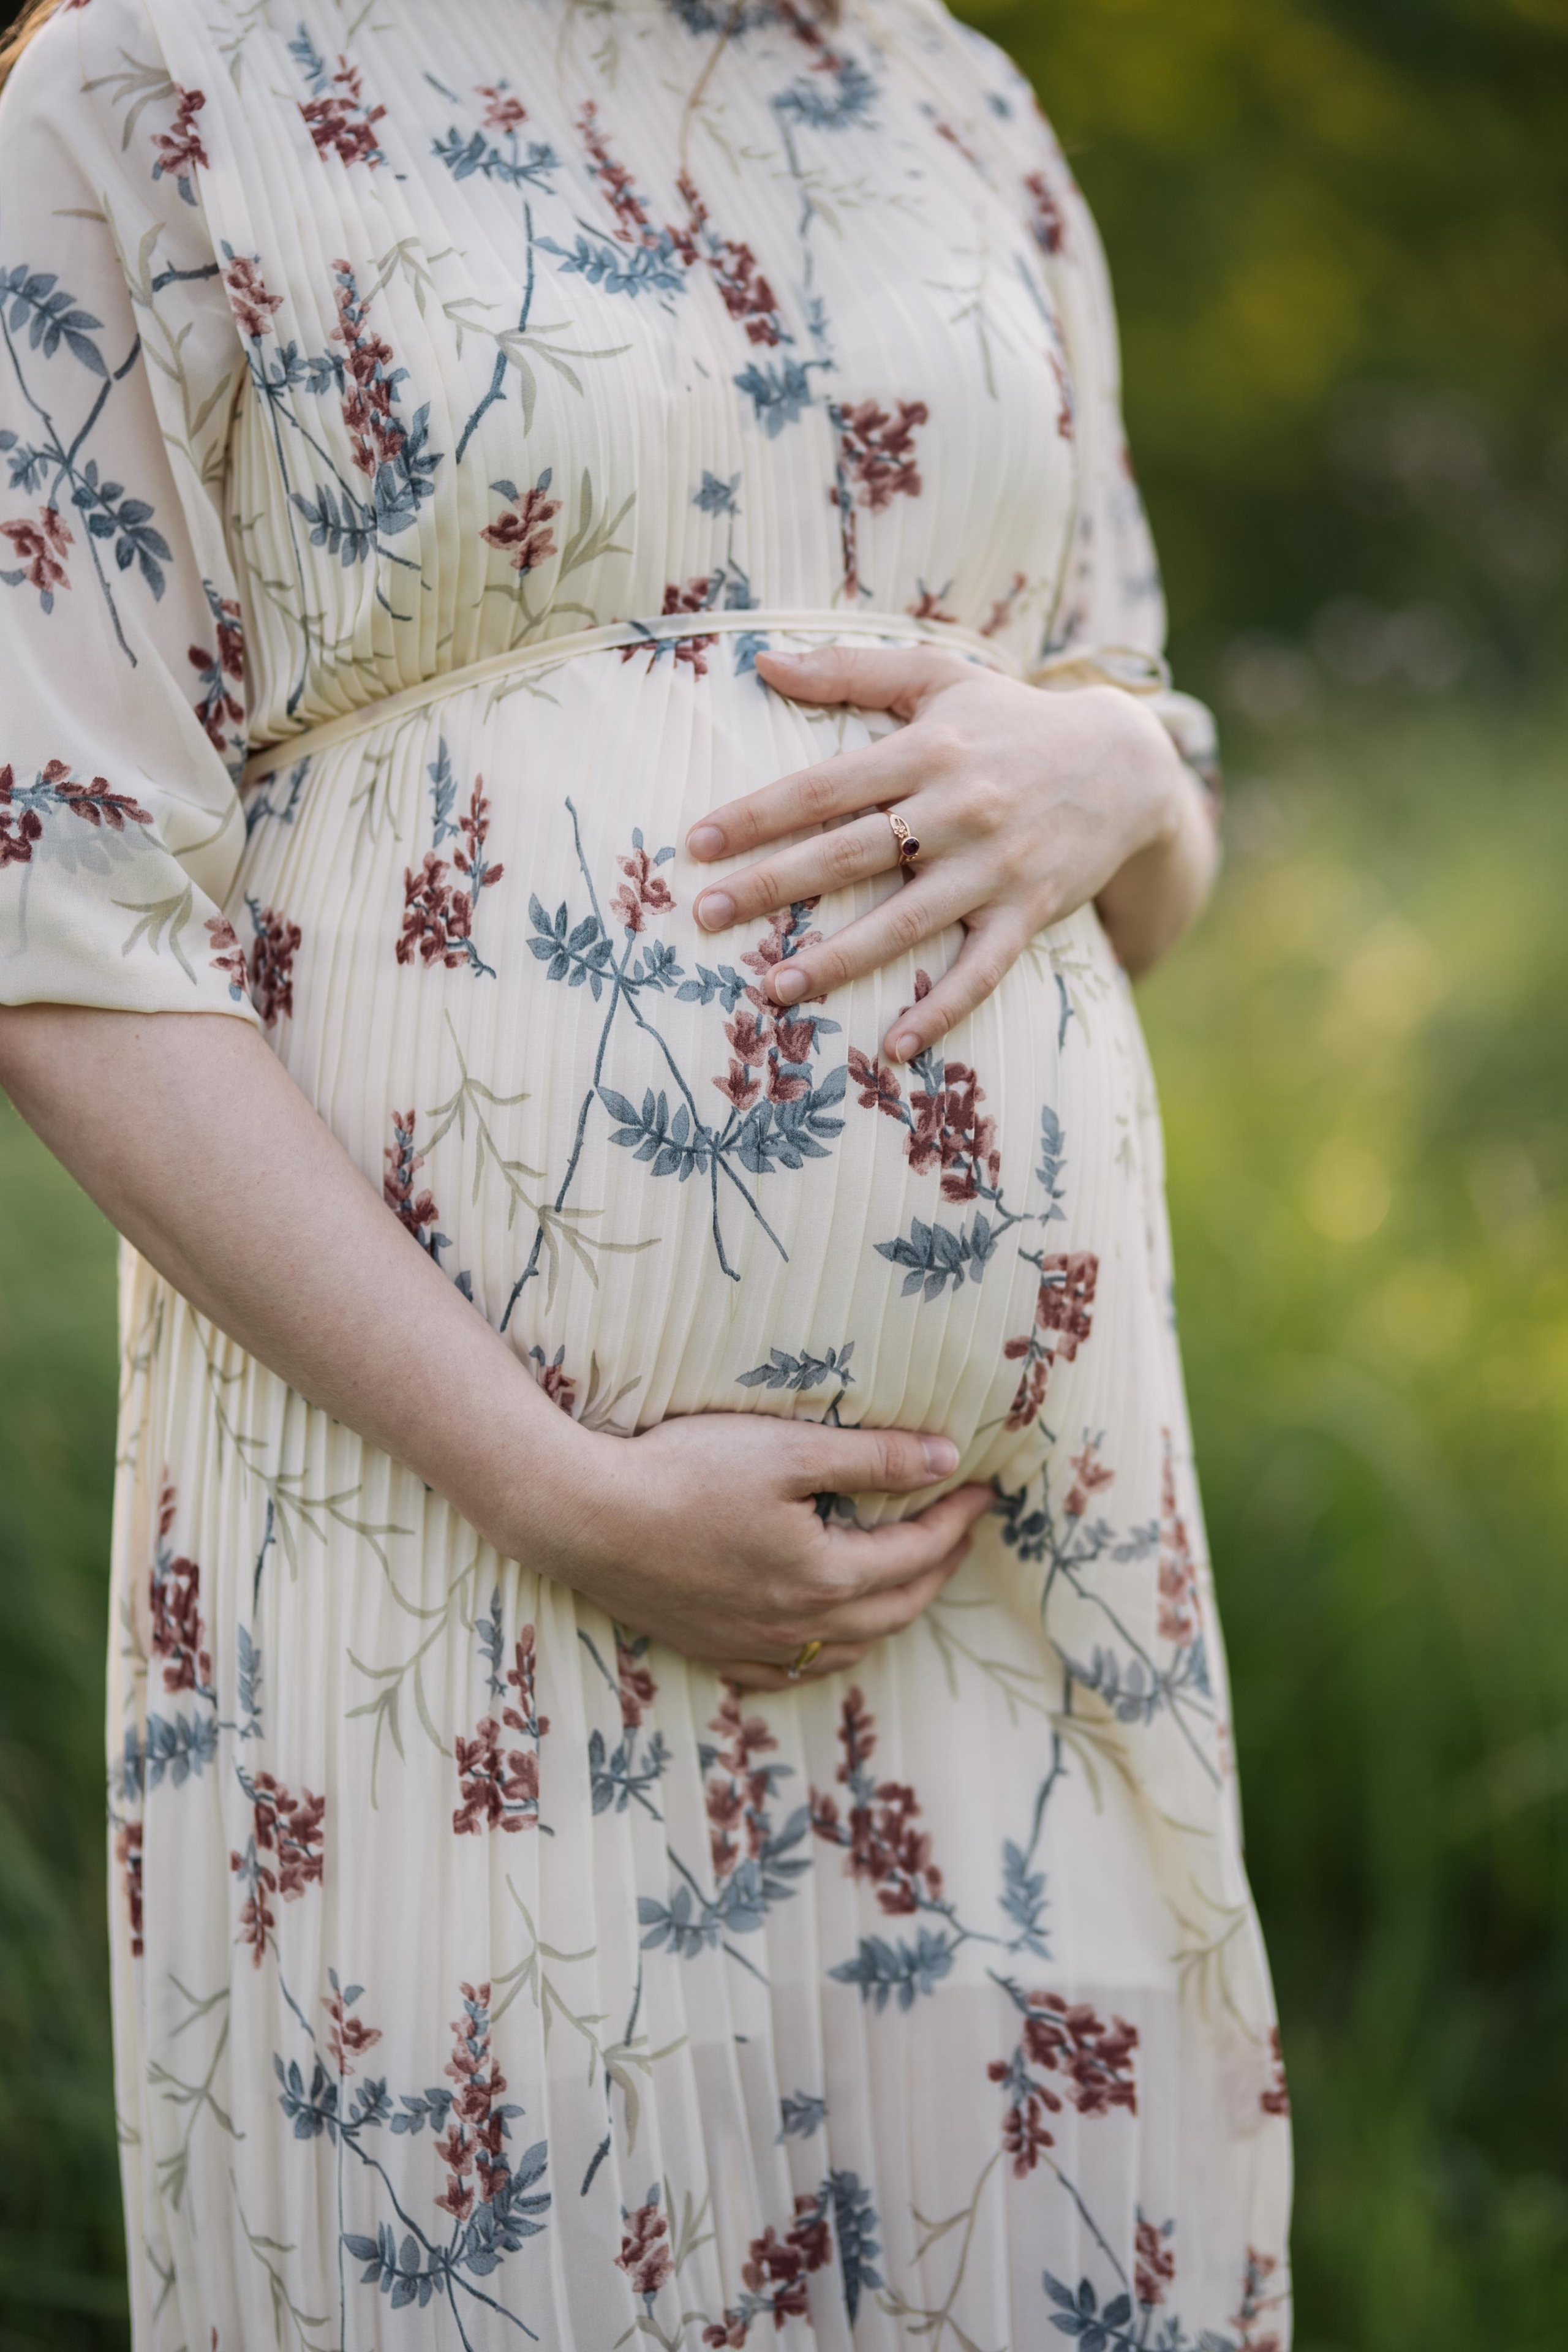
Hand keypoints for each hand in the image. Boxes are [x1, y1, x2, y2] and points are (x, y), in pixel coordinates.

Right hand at [560, 1413, 992, 1690]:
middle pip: (892, 1610)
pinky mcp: (707, 1647)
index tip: (982, 1489)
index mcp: (825, 1576)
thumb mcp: (788, 1450)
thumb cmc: (683, 1471)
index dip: (957, 1520)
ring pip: (843, 1649)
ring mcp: (749, 1644)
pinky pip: (782, 1672)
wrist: (583, 1516)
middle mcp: (795, 1624)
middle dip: (936, 1570)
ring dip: (887, 1617)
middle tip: (959, 1534)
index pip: (916, 1552)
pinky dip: (819, 1656)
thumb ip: (874, 1458)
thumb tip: (948, 1462)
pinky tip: (818, 1641)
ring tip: (904, 1582)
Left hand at [684, 644, 1192, 1062]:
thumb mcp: (939, 678)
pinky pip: (981, 970)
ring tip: (775, 989)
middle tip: (705, 915)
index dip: (758, 813)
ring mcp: (995, 867)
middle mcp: (960, 809)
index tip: (697, 841)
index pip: (824, 786)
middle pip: (850, 854)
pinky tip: (895, 1046)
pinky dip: (943, 1011)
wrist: (1127, 764)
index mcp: (928, 750)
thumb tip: (762, 661)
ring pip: (906, 921)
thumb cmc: (1012, 719)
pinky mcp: (1029, 912)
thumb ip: (850, 670)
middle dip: (773, 886)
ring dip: (839, 960)